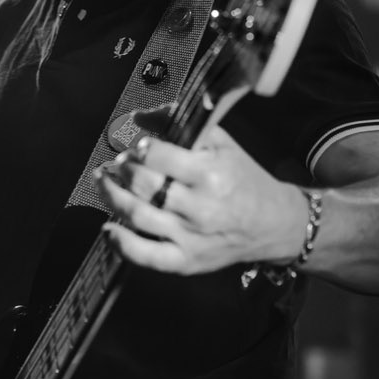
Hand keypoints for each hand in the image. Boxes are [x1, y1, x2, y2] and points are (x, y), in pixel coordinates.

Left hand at [95, 115, 305, 275]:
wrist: (273, 223)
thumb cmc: (243, 179)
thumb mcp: (221, 143)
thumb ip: (180, 124)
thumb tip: (139, 117)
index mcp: (210, 173)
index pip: (158, 156)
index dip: (139, 148)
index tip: (137, 146)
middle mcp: (200, 207)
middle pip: (143, 184)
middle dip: (123, 169)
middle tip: (119, 163)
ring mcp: (191, 237)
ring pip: (137, 215)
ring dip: (111, 196)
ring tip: (105, 182)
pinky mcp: (186, 261)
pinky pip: (146, 256)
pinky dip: (121, 244)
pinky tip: (108, 229)